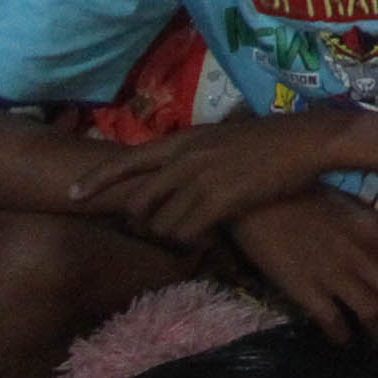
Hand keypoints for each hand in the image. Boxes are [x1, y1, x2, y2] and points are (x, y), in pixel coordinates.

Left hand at [68, 111, 341, 245]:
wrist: (305, 141)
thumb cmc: (271, 137)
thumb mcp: (224, 136)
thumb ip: (197, 150)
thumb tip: (181, 164)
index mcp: (184, 139)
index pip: (126, 161)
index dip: (96, 180)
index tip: (72, 195)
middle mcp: (184, 159)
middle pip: (138, 201)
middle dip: (139, 222)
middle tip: (150, 232)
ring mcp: (200, 181)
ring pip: (161, 223)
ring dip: (170, 235)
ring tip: (187, 236)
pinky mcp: (219, 202)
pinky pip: (187, 233)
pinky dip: (191, 242)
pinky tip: (206, 241)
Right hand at [223, 188, 377, 346]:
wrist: (262, 199)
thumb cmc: (309, 199)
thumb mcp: (356, 206)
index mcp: (376, 233)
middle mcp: (362, 255)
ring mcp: (334, 273)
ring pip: (373, 313)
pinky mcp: (304, 289)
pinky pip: (333, 321)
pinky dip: (343, 336)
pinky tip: (344, 341)